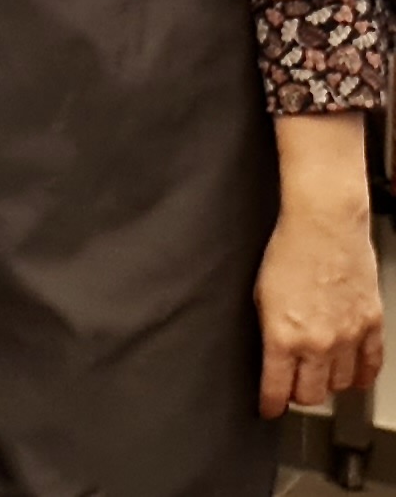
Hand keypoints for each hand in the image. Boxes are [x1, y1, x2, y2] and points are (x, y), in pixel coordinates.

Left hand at [255, 195, 383, 417]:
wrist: (324, 225)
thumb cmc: (287, 251)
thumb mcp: (260, 294)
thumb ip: (269, 330)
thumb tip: (271, 355)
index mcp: (283, 335)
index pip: (277, 388)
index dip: (271, 404)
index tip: (268, 408)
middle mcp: (318, 342)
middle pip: (311, 394)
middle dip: (298, 395)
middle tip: (292, 388)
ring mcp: (349, 336)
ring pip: (340, 385)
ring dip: (327, 384)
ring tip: (318, 375)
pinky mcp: (372, 325)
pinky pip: (370, 366)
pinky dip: (360, 376)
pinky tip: (351, 374)